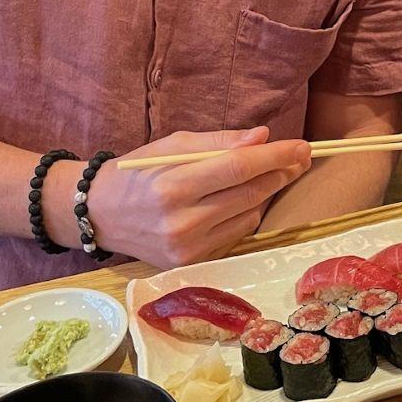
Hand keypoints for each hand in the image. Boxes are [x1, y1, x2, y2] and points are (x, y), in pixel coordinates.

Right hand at [79, 127, 312, 268]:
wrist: (99, 215)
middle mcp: (181, 223)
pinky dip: (248, 213)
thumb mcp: (172, 146)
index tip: (302, 145)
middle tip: (300, 155)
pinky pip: (236, 234)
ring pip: (250, 216)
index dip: (275, 156)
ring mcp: (188, 249)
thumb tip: (262, 137)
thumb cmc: (137, 173)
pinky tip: (245, 198)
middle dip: (281, 172)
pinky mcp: (192, 263)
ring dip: (267, 192)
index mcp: (173, 186)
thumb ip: (219, 142)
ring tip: (271, 173)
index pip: (238, 168)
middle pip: (250, 194)